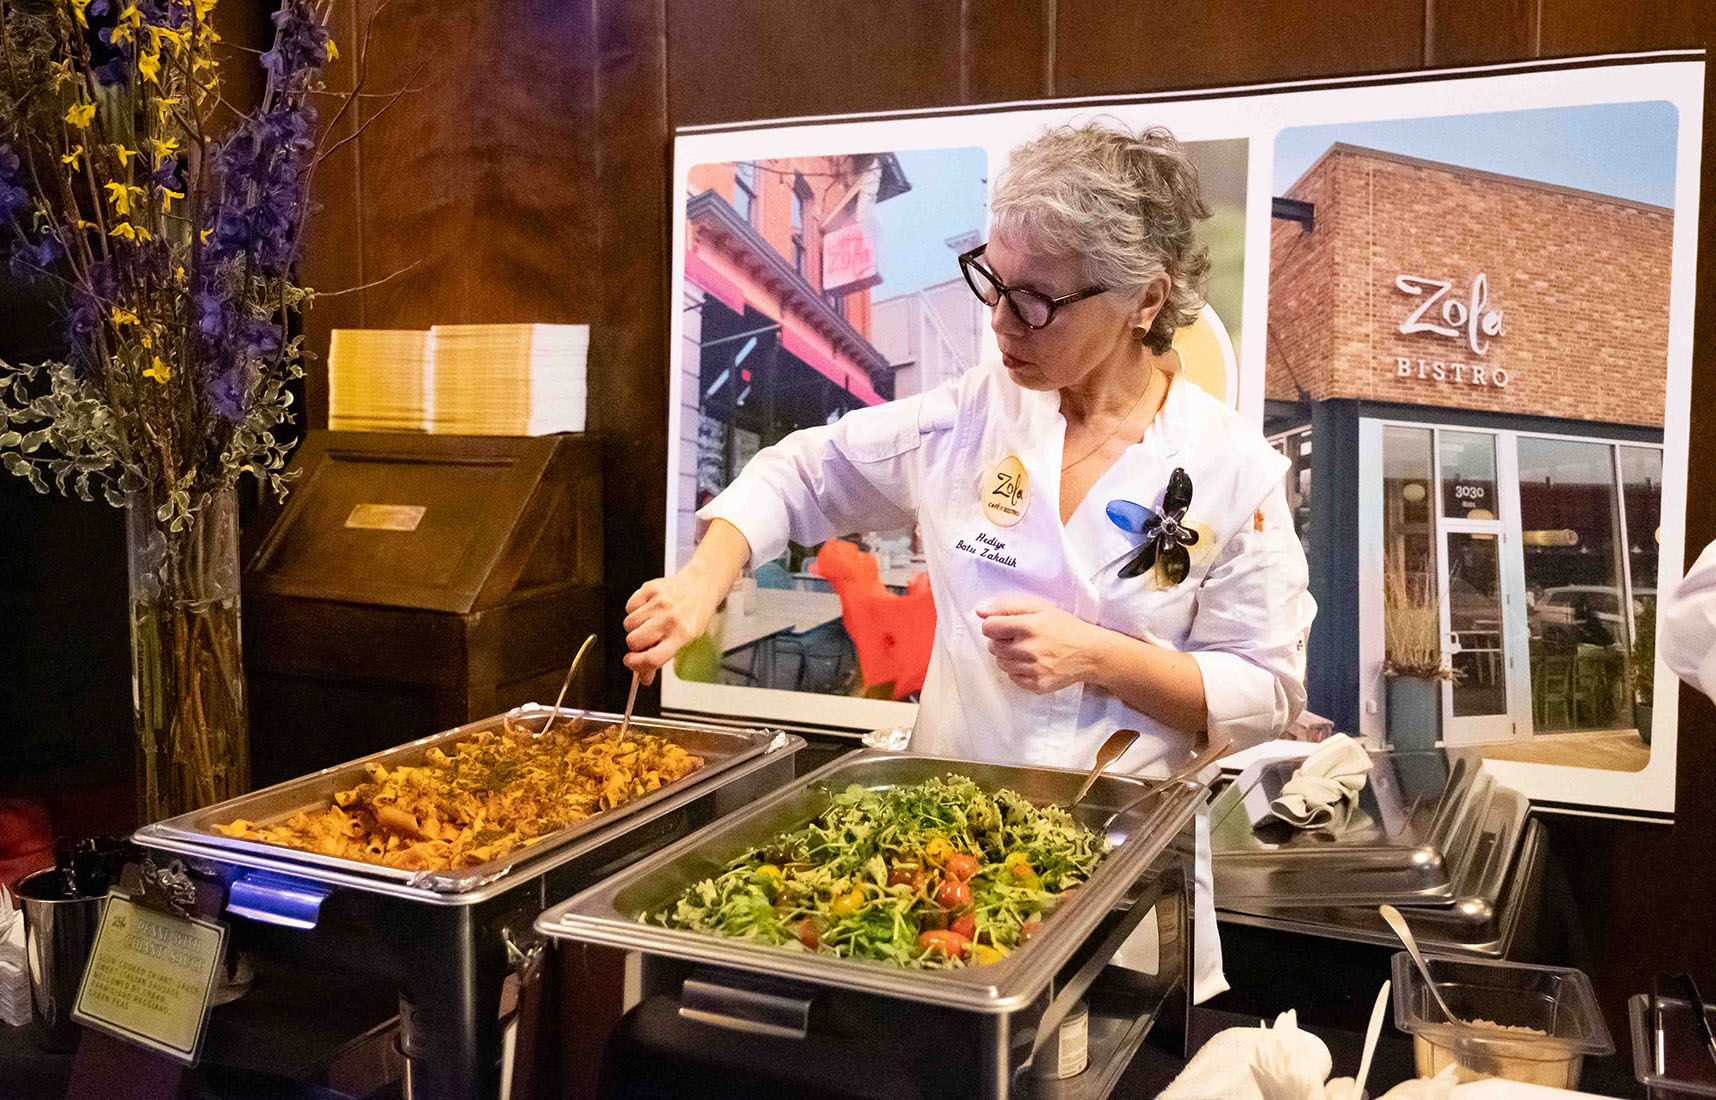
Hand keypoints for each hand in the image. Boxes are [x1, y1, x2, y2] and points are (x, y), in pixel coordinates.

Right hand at [623, 568, 724, 685]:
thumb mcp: (685, 640)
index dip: (636, 664)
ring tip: (650, 622)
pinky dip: (634, 610)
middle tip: (645, 640)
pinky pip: (629, 607)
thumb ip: (662, 658)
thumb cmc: (693, 614)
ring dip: (635, 627)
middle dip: (634, 645)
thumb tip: (642, 676)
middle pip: (634, 641)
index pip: (652, 658)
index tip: (631, 662)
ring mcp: (659, 603)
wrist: (700, 586)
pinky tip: (648, 609)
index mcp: (682, 635)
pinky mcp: (650, 589)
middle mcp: (670, 618)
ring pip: (628, 625)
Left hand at [975, 595, 1104, 694]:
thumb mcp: (1040, 608)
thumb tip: (979, 611)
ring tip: (1027, 650)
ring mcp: (1032, 670)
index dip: (995, 625)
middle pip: (992, 646)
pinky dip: (1018, 670)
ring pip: (1001, 663)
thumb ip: (1007, 606)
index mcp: (1028, 627)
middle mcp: (1028, 650)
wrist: (1091, 653)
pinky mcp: (1036, 685)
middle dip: (1002, 640)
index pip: (989, 627)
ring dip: (1008, 656)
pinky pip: (1013, 677)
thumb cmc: (1065, 627)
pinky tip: (1033, 663)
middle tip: (1020, 638)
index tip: (1006, 625)